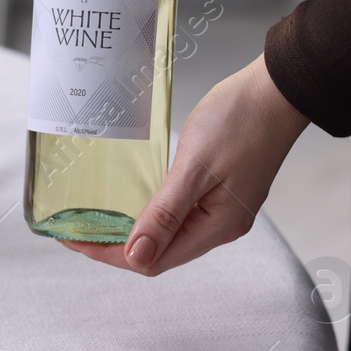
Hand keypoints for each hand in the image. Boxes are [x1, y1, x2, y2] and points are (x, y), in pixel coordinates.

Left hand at [61, 55, 308, 274]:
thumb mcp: (194, 167)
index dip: (110, 254)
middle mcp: (222, 226)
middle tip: (76, 227)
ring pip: (169, 235)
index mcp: (217, 226)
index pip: (153, 261)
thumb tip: (135, 256)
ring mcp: (223, 210)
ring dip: (131, 230)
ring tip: (96, 217)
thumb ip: (166, 214)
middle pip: (159, 253)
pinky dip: (150, 213)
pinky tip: (130, 201)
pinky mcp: (221, 192)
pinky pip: (179, 215)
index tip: (74, 238)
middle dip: (115, 245)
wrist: (277, 90)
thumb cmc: (240, 120)